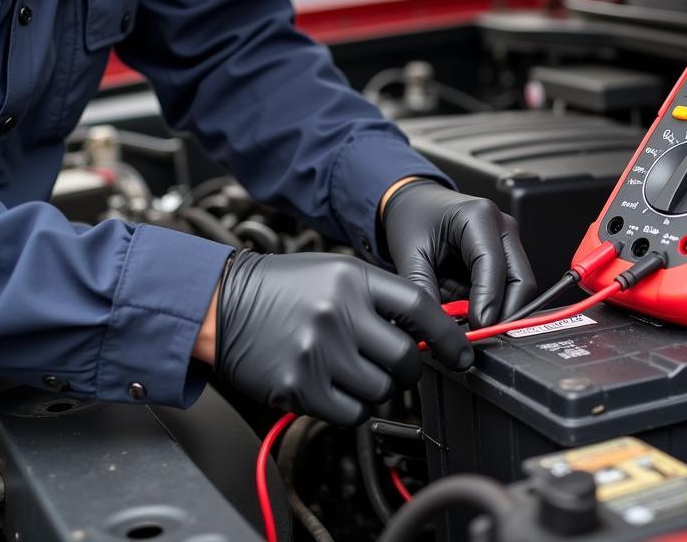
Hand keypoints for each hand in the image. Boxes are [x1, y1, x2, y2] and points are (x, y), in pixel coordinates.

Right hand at [214, 251, 472, 424]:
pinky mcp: (298, 386)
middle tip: (398, 364)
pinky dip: (352, 406)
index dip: (448, 334)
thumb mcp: (337, 273)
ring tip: (353, 369)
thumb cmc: (285, 286)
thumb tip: (426, 331)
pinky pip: (351, 412)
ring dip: (377, 387)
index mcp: (353, 279)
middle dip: (409, 368)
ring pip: (381, 389)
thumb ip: (380, 298)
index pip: (420, 307)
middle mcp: (338, 313)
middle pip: (405, 358)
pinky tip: (336, 386)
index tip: (461, 352)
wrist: (225, 303)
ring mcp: (318, 352)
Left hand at [380, 180, 536, 327]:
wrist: (416, 204)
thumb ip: (422, 289)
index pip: (494, 265)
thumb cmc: (415, 219)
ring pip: (520, 288)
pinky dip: (495, 306)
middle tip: (480, 335)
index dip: (489, 301)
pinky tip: (473, 313)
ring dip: (500, 311)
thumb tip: (434, 328)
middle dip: (504, 312)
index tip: (477, 327)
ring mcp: (508, 241)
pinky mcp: (507, 256)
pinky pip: (511, 289)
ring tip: (471, 325)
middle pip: (521, 279)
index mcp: (479, 216)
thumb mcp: (410, 253)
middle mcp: (502, 226)